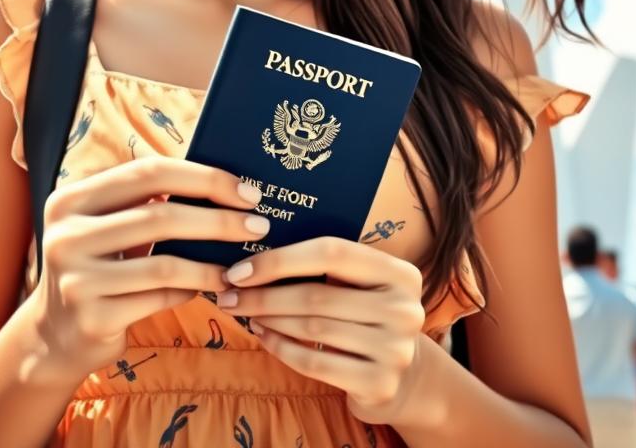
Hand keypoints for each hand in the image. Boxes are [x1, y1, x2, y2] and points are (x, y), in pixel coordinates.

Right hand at [25, 157, 268, 382]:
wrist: (56, 335)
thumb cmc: (100, 266)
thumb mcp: (107, 225)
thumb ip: (145, 200)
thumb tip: (223, 182)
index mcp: (71, 198)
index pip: (147, 172)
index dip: (202, 177)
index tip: (246, 191)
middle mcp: (65, 234)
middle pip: (159, 215)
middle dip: (218, 219)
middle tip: (258, 225)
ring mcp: (75, 279)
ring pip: (164, 263)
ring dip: (212, 264)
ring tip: (241, 265)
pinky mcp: (92, 318)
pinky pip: (159, 299)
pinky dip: (192, 290)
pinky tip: (211, 287)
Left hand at [216, 235, 425, 425]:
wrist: (407, 374)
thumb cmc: (368, 314)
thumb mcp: (362, 283)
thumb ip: (327, 264)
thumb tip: (254, 250)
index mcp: (400, 272)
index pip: (331, 252)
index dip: (281, 259)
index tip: (240, 269)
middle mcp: (404, 309)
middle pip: (316, 295)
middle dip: (263, 295)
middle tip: (228, 294)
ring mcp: (395, 350)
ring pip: (312, 329)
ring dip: (268, 319)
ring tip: (242, 311)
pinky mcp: (379, 385)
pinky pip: (314, 364)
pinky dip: (281, 348)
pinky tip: (263, 336)